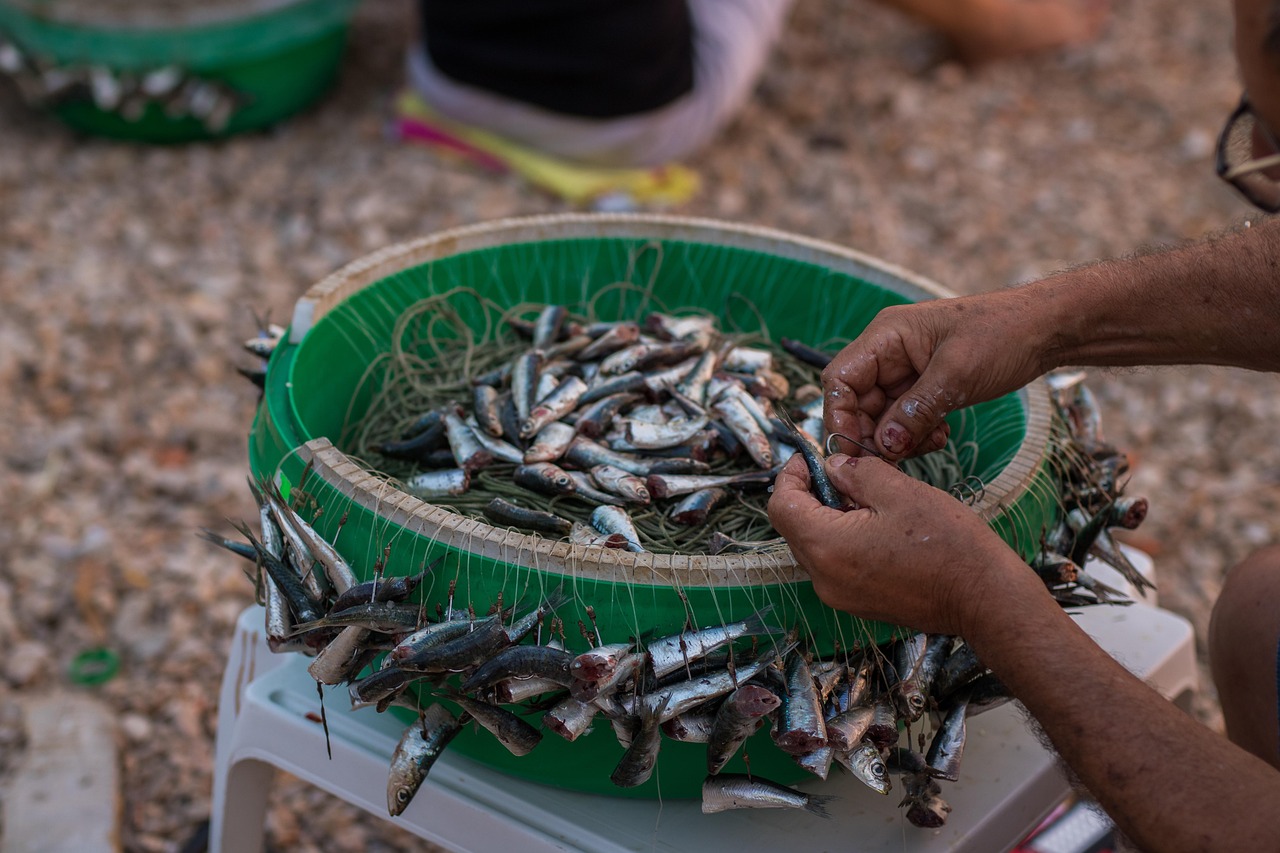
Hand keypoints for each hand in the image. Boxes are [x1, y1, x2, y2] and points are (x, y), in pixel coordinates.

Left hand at [767, 453, 1031, 634]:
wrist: (984, 599)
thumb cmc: (947, 544)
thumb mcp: (899, 491)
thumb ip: (855, 472)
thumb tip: (831, 466)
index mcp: (826, 546)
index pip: (781, 504)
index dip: (793, 474)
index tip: (816, 457)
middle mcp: (822, 578)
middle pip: (794, 526)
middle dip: (812, 494)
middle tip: (846, 473)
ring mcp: (839, 596)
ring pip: (813, 546)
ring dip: (829, 517)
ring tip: (868, 500)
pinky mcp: (857, 603)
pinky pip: (834, 565)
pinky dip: (843, 540)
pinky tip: (878, 527)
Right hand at [822, 291, 1047, 459]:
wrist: (1047, 329)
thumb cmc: (1003, 334)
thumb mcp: (957, 374)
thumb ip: (915, 411)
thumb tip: (883, 446)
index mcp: (886, 337)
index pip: (841, 380)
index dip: (840, 417)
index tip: (853, 450)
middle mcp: (889, 354)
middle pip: (857, 403)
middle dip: (873, 435)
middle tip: (894, 460)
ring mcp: (906, 371)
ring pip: (882, 416)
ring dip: (898, 439)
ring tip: (929, 443)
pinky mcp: (925, 387)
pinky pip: (905, 419)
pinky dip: (916, 435)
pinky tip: (940, 437)